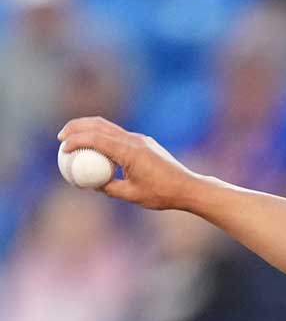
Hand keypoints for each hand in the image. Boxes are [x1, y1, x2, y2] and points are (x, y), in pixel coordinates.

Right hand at [58, 116, 198, 210]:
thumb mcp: (131, 195)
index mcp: (130, 152)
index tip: (64, 149)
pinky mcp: (144, 142)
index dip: (76, 141)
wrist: (188, 187)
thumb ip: (108, 188)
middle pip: (99, 125)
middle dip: (77, 127)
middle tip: (61, 137)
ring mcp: (140, 139)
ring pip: (109, 127)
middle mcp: (135, 140)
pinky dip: (102, 136)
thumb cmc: (162, 194)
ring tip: (73, 137)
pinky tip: (95, 147)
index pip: (96, 139)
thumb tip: (92, 183)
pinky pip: (118, 135)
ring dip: (89, 129)